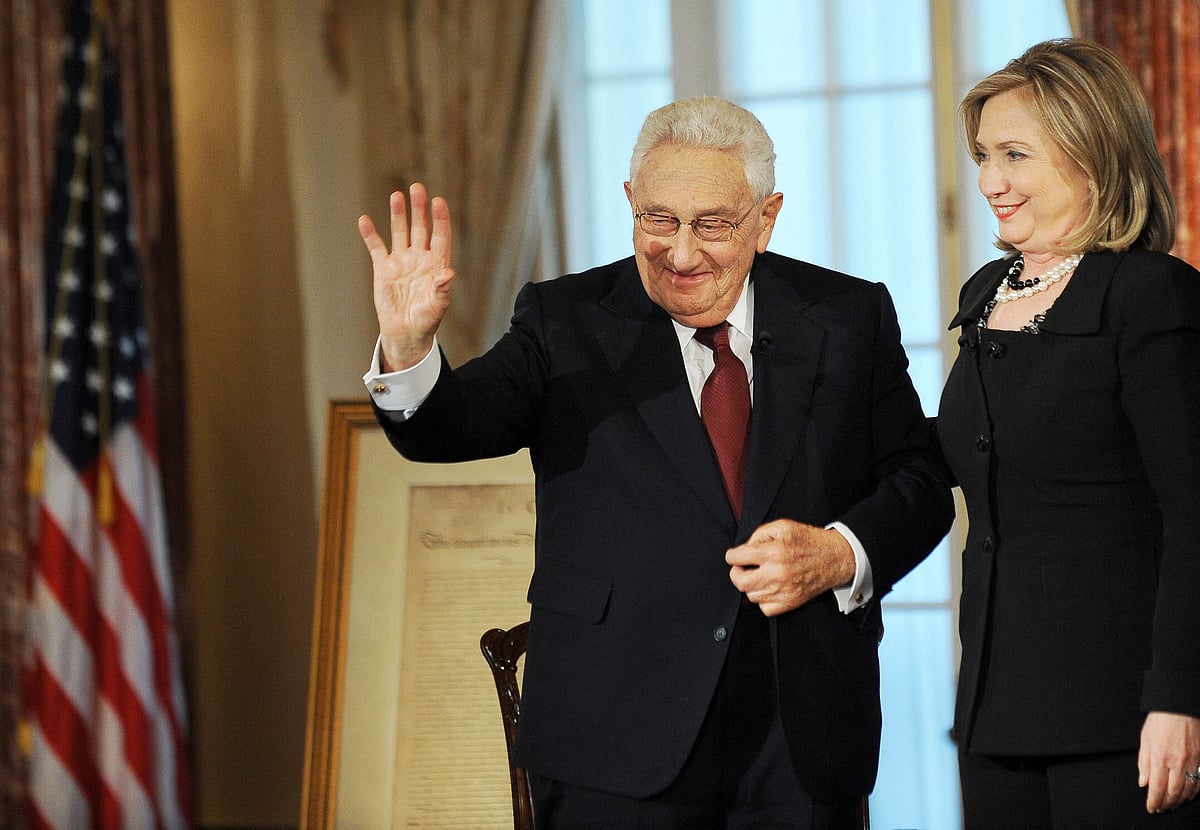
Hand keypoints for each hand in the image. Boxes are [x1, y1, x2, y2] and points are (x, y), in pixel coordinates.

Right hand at [358, 184, 455, 370]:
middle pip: (420, 227)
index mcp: (436, 264)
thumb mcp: (437, 306)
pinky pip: (376, 247)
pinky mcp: (383, 268)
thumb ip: (442, 288)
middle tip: (417, 188)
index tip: (438, 201)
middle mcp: (419, 258)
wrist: (405, 332)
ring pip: (399, 232)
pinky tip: (365, 220)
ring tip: (396, 196)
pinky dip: (370, 234)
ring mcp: (401, 261)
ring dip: (398, 214)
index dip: (440, 218)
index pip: (440, 235)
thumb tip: (449, 273)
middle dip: (419, 208)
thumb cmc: (426, 320)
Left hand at [725, 520, 855, 615]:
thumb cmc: (808, 541)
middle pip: (740, 582)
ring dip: (751, 586)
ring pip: (751, 596)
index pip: (736, 558)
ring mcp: (784, 591)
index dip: (732, 556)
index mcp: (773, 552)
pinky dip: (763, 600)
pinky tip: (769, 588)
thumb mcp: (782, 526)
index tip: (735, 556)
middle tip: (742, 568)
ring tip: (760, 575)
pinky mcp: (791, 602)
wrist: (834, 557)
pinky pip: (765, 609)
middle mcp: (777, 573)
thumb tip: (743, 549)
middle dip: (736, 573)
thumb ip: (758, 535)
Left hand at [1139, 711, 1199, 812]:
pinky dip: (1194, 791)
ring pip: (1188, 789)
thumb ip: (1143, 762)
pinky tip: (1188, 794)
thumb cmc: (1160, 721)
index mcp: (1160, 757)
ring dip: (1179, 800)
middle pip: (1173, 792)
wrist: (1179, 707)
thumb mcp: (1145, 740)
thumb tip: (1143, 782)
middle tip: (1161, 808)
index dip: (1154, 801)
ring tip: (1172, 804)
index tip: (1151, 807)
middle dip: (1166, 803)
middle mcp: (1177, 761)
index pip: (1156, 787)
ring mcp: (1192, 761)